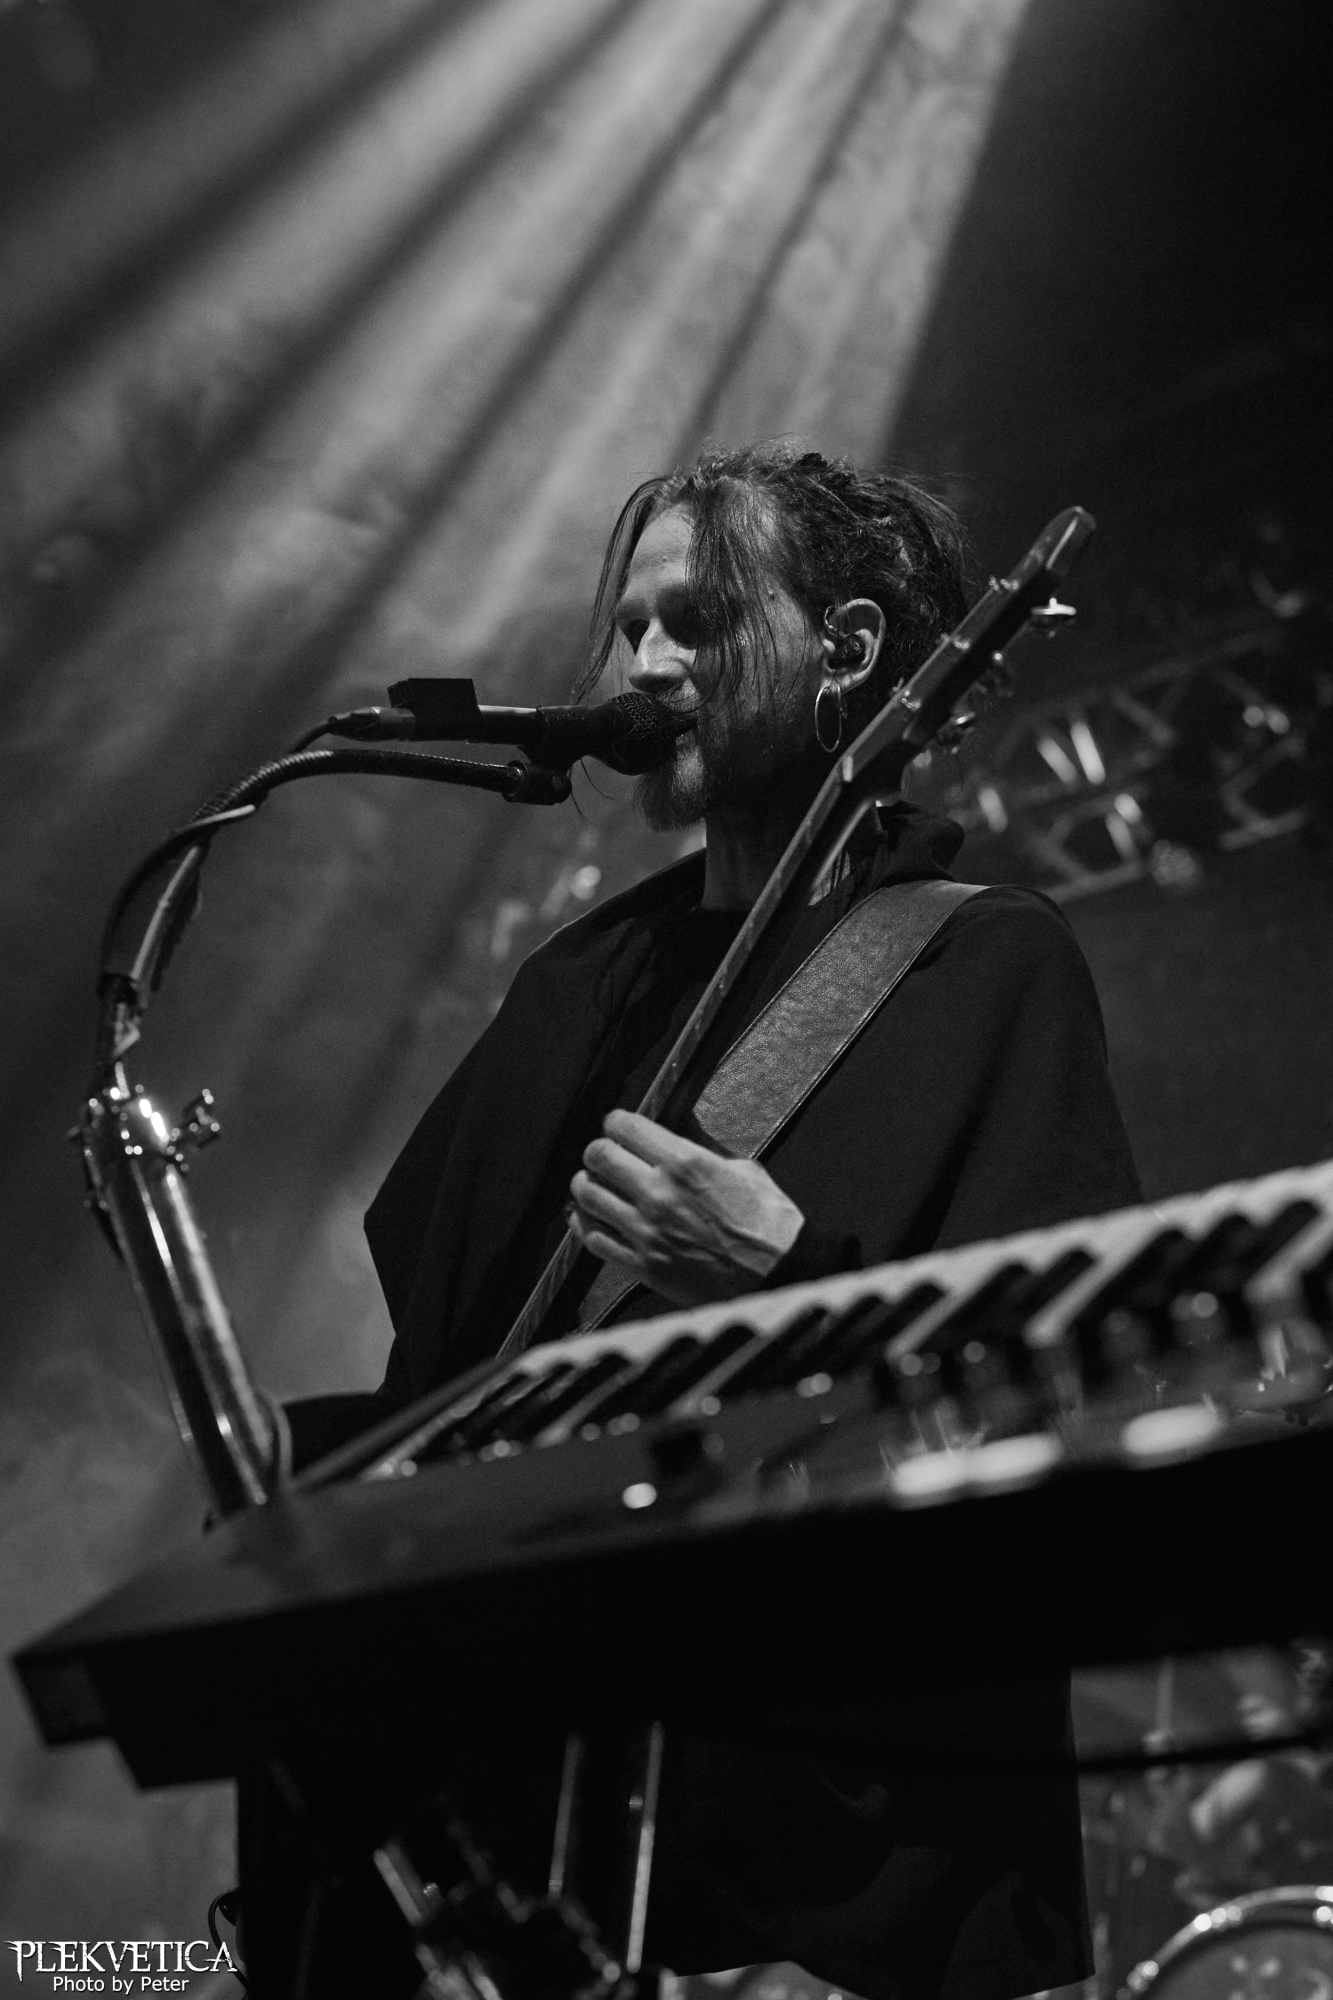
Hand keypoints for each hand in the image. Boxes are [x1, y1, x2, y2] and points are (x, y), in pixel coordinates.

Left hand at [569, 1108, 803, 1306]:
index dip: (617, 1122)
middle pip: (599, 1157)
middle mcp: (659, 1194)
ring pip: (588, 1197)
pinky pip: (595, 1240)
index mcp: (685, 1164)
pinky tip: (590, 1219)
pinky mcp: (643, 1265)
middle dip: (599, 1151)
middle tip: (604, 1154)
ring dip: (587, 1186)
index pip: (625, 1127)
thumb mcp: (745, 1171)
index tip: (619, 1126)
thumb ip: (704, 1150)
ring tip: (592, 1185)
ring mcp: (646, 1232)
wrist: (777, 1277)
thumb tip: (682, 1132)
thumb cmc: (769, 1227)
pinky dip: (586, 1225)